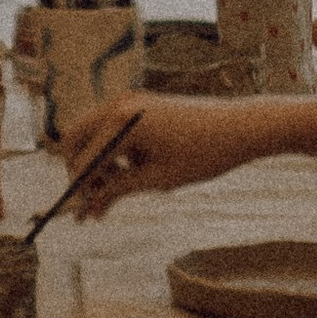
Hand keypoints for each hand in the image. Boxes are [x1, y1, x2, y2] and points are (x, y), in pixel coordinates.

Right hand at [57, 92, 246, 213]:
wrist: (240, 126)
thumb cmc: (203, 153)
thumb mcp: (158, 179)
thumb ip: (119, 190)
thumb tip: (89, 208)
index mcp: (122, 121)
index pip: (85, 159)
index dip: (78, 191)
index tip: (76, 217)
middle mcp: (119, 104)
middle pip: (76, 139)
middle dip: (79, 173)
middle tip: (88, 205)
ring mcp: (128, 101)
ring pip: (93, 135)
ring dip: (96, 166)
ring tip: (110, 199)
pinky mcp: (139, 105)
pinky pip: (112, 130)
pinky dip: (112, 154)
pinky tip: (126, 178)